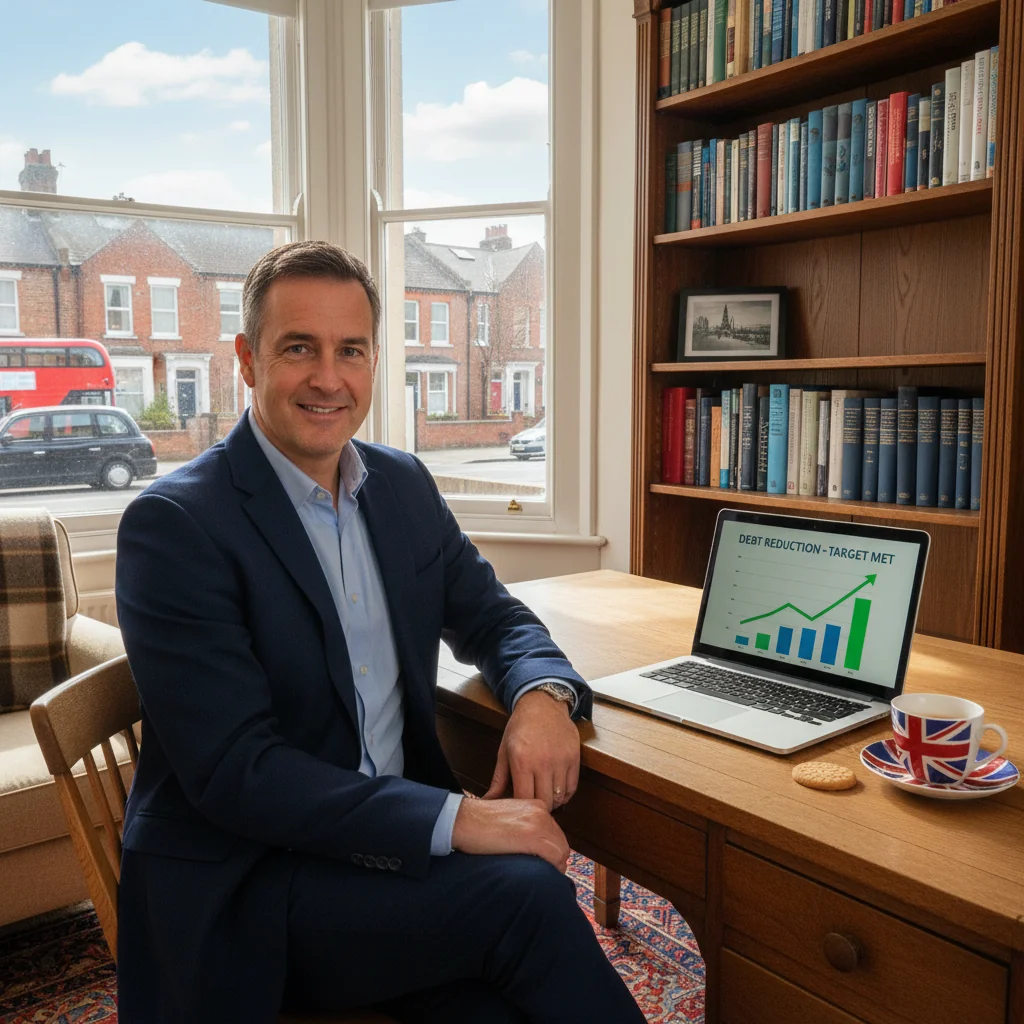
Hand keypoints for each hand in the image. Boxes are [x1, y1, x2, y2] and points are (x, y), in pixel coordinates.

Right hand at [451, 795, 569, 871]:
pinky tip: (541, 874)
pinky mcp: (531, 837)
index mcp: (536, 806)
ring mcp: (537, 824)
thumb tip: (535, 848)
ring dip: (555, 867)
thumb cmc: (479, 823)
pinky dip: (552, 869)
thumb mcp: (509, 818)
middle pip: (561, 843)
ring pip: (561, 851)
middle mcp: (541, 812)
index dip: (553, 851)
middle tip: (546, 874)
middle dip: (556, 861)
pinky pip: (554, 857)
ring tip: (543, 877)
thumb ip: (525, 827)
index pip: (556, 833)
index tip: (545, 864)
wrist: (463, 820)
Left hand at [483, 689, 580, 810]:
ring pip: (560, 797)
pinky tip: (556, 791)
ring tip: (544, 798)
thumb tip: (487, 802)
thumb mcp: (504, 751)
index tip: (518, 810)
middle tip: (532, 808)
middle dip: (538, 809)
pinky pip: (572, 787)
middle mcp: (543, 762)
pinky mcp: (574, 758)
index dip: (521, 809)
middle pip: (544, 802)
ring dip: (552, 803)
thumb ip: (498, 780)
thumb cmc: (520, 727)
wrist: (543, 704)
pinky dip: (564, 795)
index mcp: (522, 761)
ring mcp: (561, 760)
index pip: (524, 799)